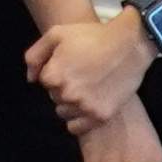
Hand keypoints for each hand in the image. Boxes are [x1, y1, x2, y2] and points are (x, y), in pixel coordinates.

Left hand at [21, 8, 156, 135]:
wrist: (130, 44)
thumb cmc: (92, 35)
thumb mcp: (57, 33)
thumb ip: (35, 55)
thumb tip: (31, 79)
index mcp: (53, 75)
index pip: (44, 81)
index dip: (56, 71)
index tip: (71, 63)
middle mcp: (66, 94)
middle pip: (54, 97)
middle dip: (63, 87)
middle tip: (82, 74)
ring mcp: (84, 107)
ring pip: (64, 112)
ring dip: (71, 103)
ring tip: (87, 87)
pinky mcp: (100, 116)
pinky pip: (77, 127)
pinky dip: (79, 118)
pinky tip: (89, 103)